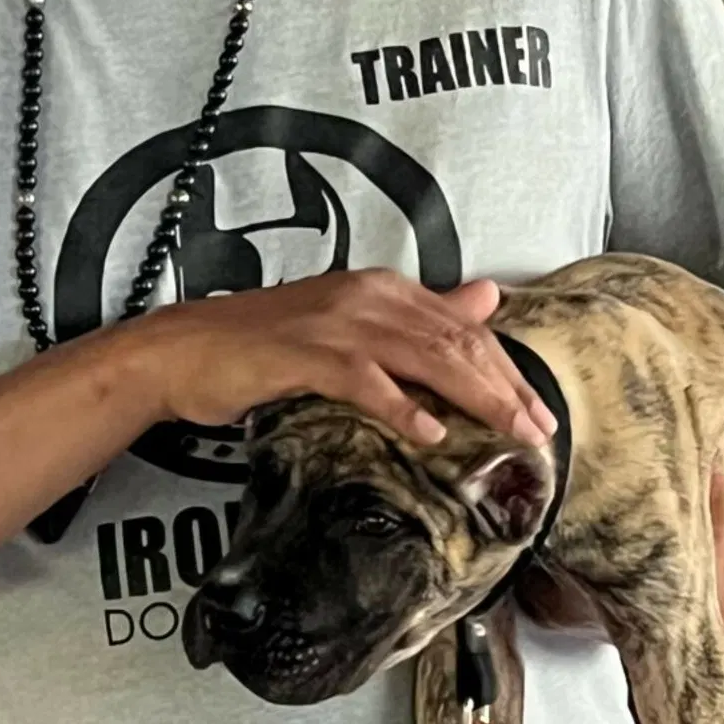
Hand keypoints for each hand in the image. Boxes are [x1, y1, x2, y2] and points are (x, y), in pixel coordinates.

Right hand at [131, 272, 558, 449]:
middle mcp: (366, 297)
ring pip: (423, 357)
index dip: (505, 369)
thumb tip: (485, 299)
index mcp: (381, 291)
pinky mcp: (302, 354)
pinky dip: (400, 405)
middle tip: (538, 430)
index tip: (537, 411)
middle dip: (503, 387)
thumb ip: (418, 316)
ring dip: (473, 397)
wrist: (184, 350)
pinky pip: (364, 380)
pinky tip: (429, 433)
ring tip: (507, 433)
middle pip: (454, 341)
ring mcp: (335, 324)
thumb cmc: (263, 346)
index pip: (462, 329)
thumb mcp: (350, 323)